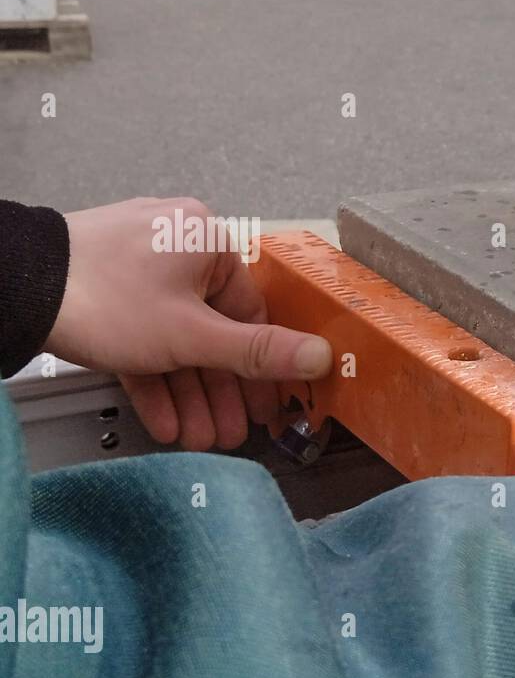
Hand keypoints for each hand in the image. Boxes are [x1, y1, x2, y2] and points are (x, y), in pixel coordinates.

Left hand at [45, 197, 331, 450]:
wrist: (15, 289)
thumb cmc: (101, 296)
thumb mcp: (194, 336)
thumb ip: (259, 352)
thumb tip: (321, 356)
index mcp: (207, 240)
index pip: (251, 313)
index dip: (261, 369)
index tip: (266, 405)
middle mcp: (175, 246)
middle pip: (212, 332)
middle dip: (219, 393)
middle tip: (230, 431)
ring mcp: (137, 265)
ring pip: (176, 339)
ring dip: (188, 393)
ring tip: (197, 436)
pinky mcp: (106, 286)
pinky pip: (144, 335)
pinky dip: (154, 376)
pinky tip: (163, 418)